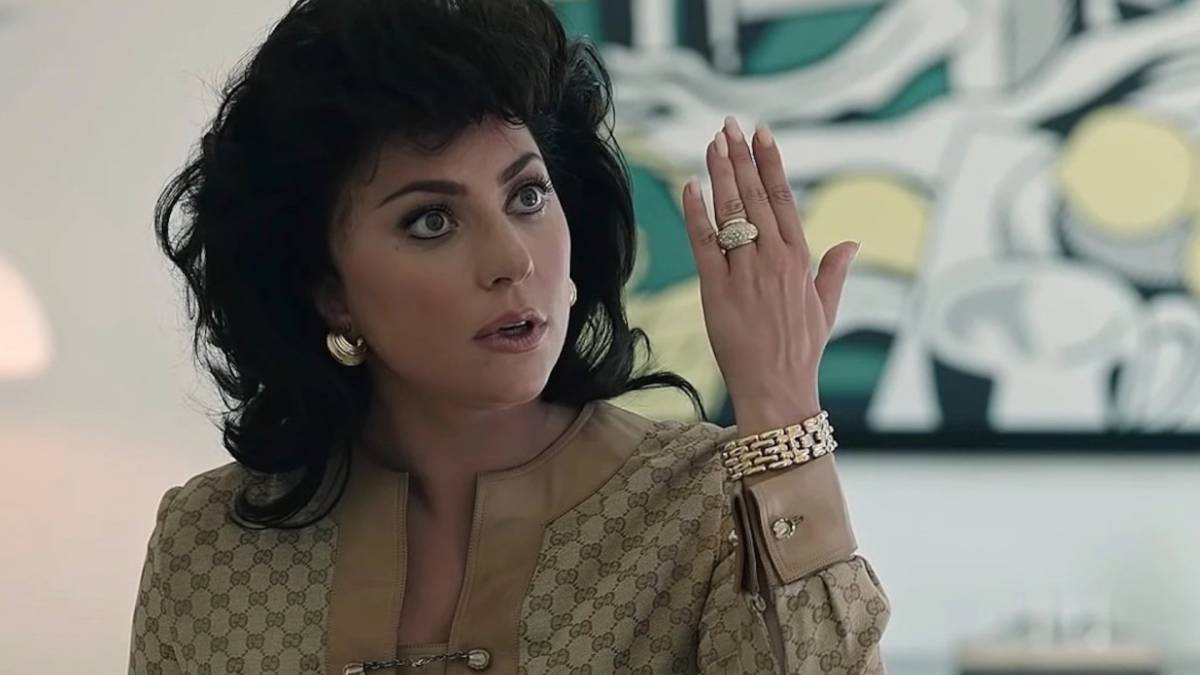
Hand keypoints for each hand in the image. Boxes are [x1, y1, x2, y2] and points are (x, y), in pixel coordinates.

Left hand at [680, 116, 859, 434]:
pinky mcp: (718, 291)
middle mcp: (774, 260)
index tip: (762, 134)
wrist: (778, 388)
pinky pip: (704, 244)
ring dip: (720, 174)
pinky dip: (696, 214)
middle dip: (741, 157)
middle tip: (729, 124)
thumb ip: (834, 271)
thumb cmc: (801, 351)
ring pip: (731, 213)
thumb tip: (851, 242)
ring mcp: (746, 273)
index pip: (784, 199)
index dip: (771, 163)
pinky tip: (690, 186)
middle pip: (755, 197)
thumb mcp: (826, 309)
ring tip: (712, 143)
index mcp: (799, 260)